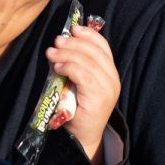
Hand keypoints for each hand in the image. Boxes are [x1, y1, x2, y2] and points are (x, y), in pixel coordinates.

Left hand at [45, 25, 119, 163]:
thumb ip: (75, 66)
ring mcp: (108, 88)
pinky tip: (57, 67)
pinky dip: (69, 68)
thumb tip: (59, 46)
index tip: (73, 28)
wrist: (83, 136)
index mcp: (110, 72)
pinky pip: (84, 76)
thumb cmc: (77, 108)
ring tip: (51, 53)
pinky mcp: (99, 98)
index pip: (102, 46)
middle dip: (73, 43)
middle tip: (56, 41)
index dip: (88, 34)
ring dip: (67, 54)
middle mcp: (113, 78)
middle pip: (94, 52)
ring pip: (88, 62)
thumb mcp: (77, 82)